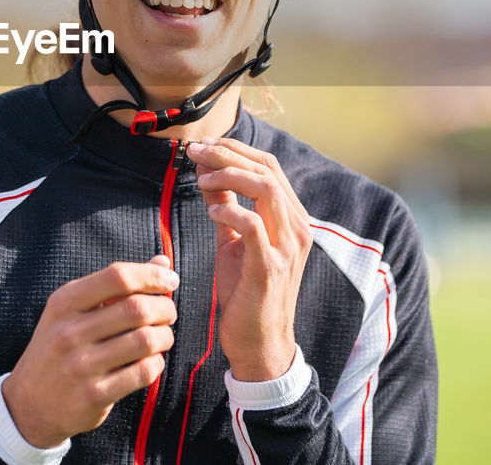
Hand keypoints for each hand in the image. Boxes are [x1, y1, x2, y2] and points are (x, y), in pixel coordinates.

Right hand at [1, 256, 178, 447]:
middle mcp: (69, 331)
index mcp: (64, 302)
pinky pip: (143, 372)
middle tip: (168, 314)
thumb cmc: (58, 348)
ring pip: (146, 340)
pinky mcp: (93, 396)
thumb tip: (162, 262)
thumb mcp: (73, 310)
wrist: (28, 403)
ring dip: (165, 336)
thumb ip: (116, 285)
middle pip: (137, 308)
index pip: (117, 276)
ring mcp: (80, 366)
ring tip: (162, 337)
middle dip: (165, 308)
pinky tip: (150, 361)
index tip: (170, 281)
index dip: (152, 275)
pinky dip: (156, 363)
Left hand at [188, 137, 312, 381]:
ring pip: (265, 189)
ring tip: (202, 180)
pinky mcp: (271, 267)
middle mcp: (297, 228)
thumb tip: (207, 171)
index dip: (235, 150)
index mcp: (291, 218)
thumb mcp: (232, 242)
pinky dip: (229, 212)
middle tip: (194, 152)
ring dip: (229, 176)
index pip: (269, 166)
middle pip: (267, 170)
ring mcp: (287, 247)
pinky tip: (210, 213)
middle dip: (227, 154)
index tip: (203, 146)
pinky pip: (252, 226)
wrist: (259, 345)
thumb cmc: (245, 293)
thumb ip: (225, 206)